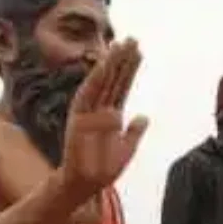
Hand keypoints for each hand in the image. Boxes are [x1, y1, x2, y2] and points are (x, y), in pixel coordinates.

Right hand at [58, 39, 148, 200]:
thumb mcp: (127, 149)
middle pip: (113, 80)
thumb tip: (144, 115)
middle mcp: (99, 110)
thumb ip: (135, 132)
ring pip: (100, 84)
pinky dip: (95, 82)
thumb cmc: (103, 170)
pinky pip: (87, 97)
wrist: (85, 184)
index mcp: (111, 115)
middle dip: (122, 60)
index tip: (139, 51)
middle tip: (132, 39)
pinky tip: (104, 66)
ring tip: (119, 47)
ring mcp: (88, 114)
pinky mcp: (78, 120)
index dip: (130, 70)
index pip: (122, 87)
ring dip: (109, 65)